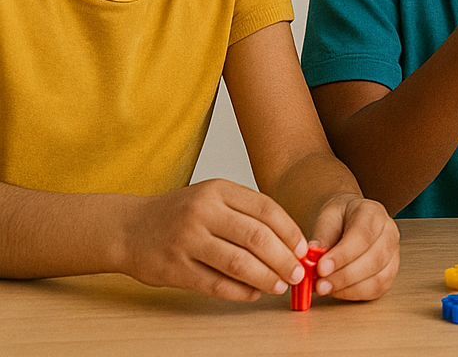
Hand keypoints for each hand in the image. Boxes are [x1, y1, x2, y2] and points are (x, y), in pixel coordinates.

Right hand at [119, 179, 308, 300]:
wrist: (128, 228)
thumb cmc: (180, 214)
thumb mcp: (213, 198)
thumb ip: (246, 213)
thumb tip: (289, 241)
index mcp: (218, 190)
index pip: (266, 210)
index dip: (289, 232)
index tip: (302, 250)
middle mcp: (203, 212)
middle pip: (256, 237)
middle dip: (283, 259)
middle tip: (297, 273)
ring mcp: (187, 240)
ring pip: (238, 263)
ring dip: (265, 277)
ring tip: (279, 286)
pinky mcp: (174, 268)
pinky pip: (215, 284)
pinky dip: (239, 291)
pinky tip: (252, 294)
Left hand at [305, 193, 399, 299]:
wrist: (348, 220)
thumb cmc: (339, 218)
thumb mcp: (326, 218)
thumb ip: (322, 237)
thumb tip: (314, 256)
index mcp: (373, 213)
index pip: (363, 235)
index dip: (343, 254)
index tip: (322, 268)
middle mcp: (389, 232)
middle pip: (374, 259)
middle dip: (344, 276)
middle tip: (320, 284)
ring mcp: (393, 254)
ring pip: (378, 277)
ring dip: (349, 288)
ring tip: (325, 288)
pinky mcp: (389, 273)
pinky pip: (377, 289)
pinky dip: (355, 294)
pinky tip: (337, 291)